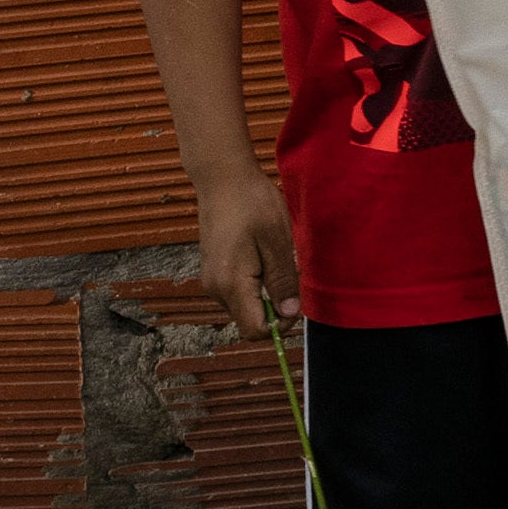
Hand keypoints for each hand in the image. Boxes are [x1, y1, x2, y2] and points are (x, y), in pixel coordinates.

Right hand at [191, 164, 302, 339]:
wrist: (222, 178)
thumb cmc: (252, 203)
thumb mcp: (277, 242)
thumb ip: (283, 282)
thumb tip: (290, 314)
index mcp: (231, 284)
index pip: (255, 330)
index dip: (280, 325)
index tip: (296, 301)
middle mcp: (215, 288)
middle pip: (249, 320)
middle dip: (274, 307)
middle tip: (288, 273)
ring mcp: (211, 280)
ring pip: (244, 306)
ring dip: (264, 293)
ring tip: (274, 259)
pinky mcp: (213, 271)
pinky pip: (237, 291)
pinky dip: (254, 283)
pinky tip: (262, 255)